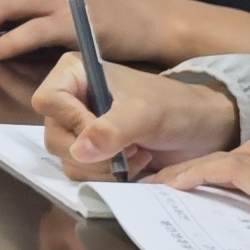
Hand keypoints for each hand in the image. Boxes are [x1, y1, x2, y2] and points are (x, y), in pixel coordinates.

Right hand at [29, 58, 237, 178]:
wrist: (201, 129)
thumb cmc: (174, 107)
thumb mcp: (143, 114)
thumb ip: (111, 130)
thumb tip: (78, 151)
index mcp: (75, 74)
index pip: (48, 99)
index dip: (72, 120)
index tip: (104, 130)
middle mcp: (71, 101)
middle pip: (54, 136)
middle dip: (93, 152)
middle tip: (128, 148)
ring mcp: (79, 128)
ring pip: (67, 160)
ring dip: (103, 167)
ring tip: (136, 154)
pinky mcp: (91, 153)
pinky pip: (82, 173)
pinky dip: (108, 176)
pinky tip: (134, 163)